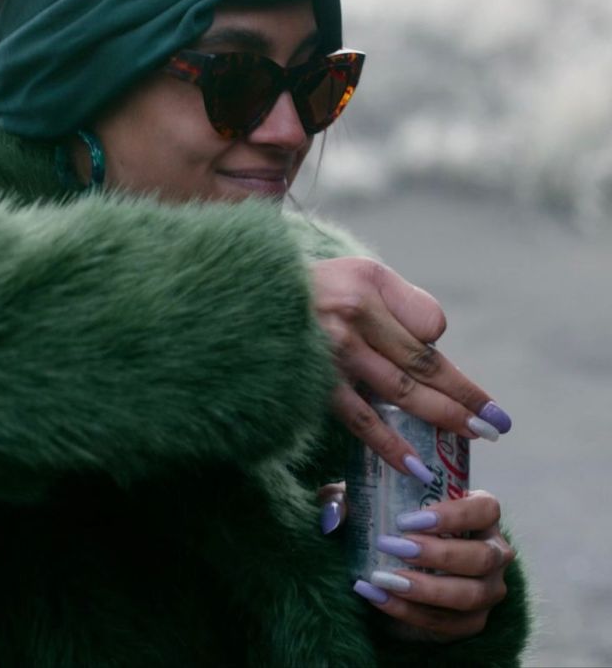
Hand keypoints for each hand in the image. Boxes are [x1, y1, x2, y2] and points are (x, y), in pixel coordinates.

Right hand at [310, 257, 511, 477]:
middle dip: (465, 397)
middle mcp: (352, 314)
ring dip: (442, 417)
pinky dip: (388, 442)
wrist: (237, 299)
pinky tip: (413, 464)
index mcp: (367, 283)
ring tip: (475, 437)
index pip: (428, 326)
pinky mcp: (311, 381)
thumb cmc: (305, 288)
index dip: (446, 360)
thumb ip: (398, 301)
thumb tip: (432, 345)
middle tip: (498, 423)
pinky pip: (358, 418)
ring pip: (400, 391)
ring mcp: (331, 349)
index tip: (472, 392)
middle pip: (423, 363)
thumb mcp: (353, 272)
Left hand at [352, 490, 515, 640]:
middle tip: (393, 546)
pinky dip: (411, 612)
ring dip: (426, 588)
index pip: (485, 508)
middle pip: (481, 556)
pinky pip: (449, 623)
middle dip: (437, 553)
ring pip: (470, 594)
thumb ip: (344, 499)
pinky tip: (379, 599)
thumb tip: (332, 516)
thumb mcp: (365, 503)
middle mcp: (493, 551)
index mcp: (479, 515)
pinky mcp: (472, 621)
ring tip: (385, 579)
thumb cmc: (388, 524)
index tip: (410, 519)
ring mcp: (488, 589)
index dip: (454, 514)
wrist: (391, 570)